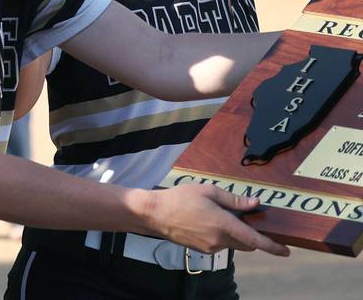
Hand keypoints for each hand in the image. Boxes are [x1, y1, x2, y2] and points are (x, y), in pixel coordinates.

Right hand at [147, 184, 289, 256]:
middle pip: (246, 243)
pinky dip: (222, 235)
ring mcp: (211, 247)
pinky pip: (220, 244)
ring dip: (235, 233)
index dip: (272, 246)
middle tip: (249, 220)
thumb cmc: (181, 198)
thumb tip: (255, 203)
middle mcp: (219, 240)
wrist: (156, 214)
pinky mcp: (202, 249)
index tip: (286, 251)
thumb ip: (233, 199)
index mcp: (223, 224)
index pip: (254, 239)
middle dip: (252, 235)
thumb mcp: (208, 191)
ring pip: (233, 243)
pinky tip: (208, 220)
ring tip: (221, 215)